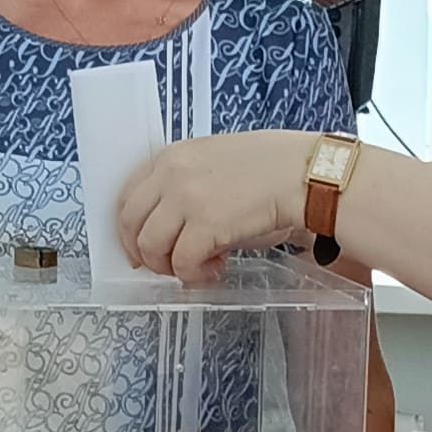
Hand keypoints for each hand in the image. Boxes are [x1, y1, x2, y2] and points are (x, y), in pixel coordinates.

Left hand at [119, 130, 311, 284]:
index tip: (139, 246)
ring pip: (150, 247)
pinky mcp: (206, 224)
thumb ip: (184, 187)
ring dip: (170, 266)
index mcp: (171, 157)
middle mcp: (171, 175)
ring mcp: (186, 198)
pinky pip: (182, 262)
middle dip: (144, 253)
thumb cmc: (270, 169)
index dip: (130, 228)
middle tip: (165, 266)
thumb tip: (169, 229)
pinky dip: (195, 274)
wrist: (303, 174)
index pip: (128, 196)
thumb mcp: (214, 162)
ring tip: (198, 267)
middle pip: (131, 223)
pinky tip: (216, 268)